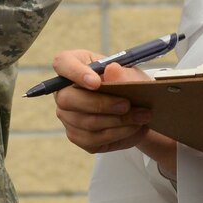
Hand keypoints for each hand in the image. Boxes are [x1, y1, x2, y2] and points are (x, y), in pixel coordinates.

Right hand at [51, 49, 177, 175]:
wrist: (137, 106)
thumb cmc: (128, 83)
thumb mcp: (131, 74)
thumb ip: (122, 73)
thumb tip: (112, 70)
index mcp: (73, 65)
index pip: (62, 63)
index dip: (75, 73)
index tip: (96, 82)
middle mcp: (64, 91)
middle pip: (67, 99)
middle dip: (101, 104)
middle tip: (127, 105)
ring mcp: (67, 116)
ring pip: (84, 122)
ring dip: (117, 121)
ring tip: (141, 117)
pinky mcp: (76, 136)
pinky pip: (92, 139)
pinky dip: (117, 134)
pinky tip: (133, 128)